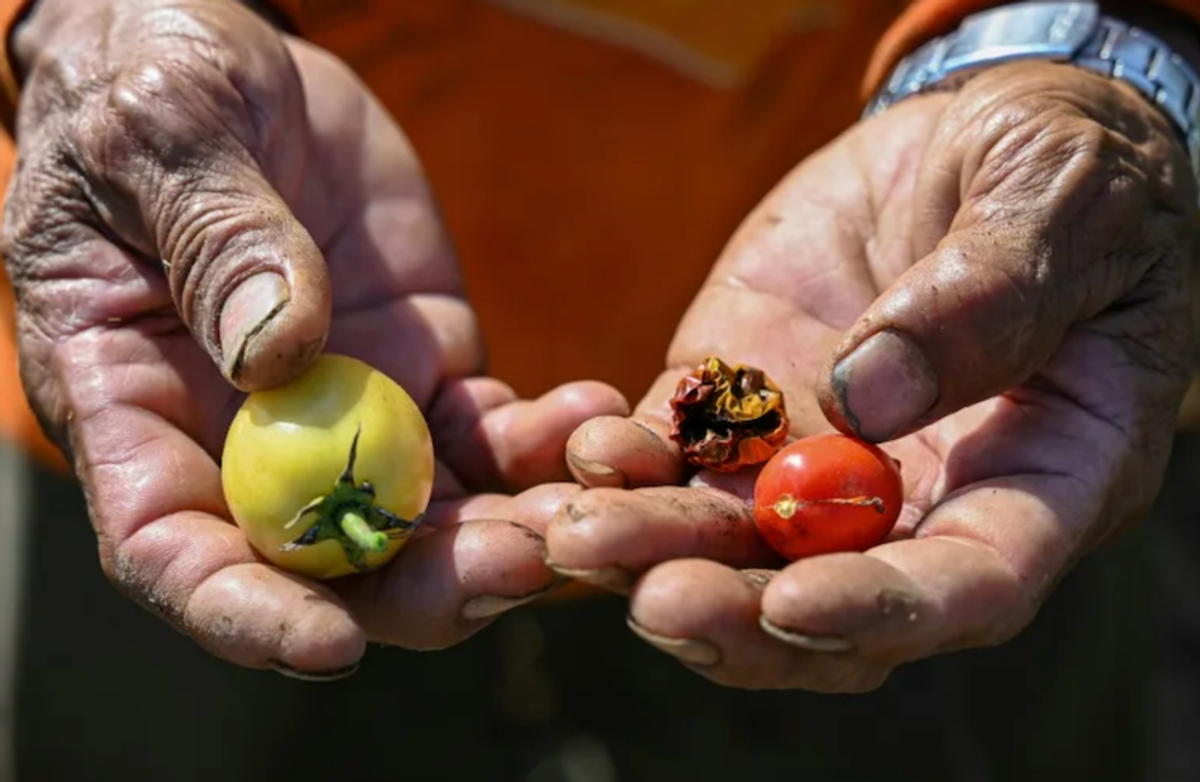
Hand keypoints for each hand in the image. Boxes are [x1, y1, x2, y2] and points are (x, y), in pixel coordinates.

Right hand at [2, 0, 626, 676]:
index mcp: (139, 410)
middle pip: (335, 562)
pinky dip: (552, 441)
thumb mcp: (163, 137)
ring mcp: (352, 415)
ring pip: (436, 518)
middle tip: (526, 562)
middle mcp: (251, 442)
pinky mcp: (430, 374)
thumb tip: (279, 352)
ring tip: (600, 500)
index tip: (329, 642)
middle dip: (432, 583)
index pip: (177, 552)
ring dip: (519, 528)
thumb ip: (217, 241)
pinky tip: (601, 415)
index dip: (247, 610)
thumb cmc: (155, 90)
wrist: (242, 71)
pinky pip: (497, 437)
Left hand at [546, 61, 1197, 691]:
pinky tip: (581, 455)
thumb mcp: (1062, 202)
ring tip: (577, 537)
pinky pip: (676, 453)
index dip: (884, 610)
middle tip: (655, 602)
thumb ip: (991, 294)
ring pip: (732, 542)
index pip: (971, 583)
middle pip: (828, 596)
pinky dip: (626, 466)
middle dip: (739, 613)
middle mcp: (921, 496)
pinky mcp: (743, 403)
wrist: (971, 137)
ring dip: (654, 552)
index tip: (795, 604)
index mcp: (1041, 476)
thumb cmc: (1062, 166)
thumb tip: (867, 394)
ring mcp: (819, 456)